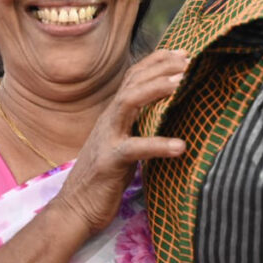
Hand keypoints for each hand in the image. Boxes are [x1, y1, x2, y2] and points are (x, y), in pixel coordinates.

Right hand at [54, 49, 188, 234]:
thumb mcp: (124, 145)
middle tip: (187, 60)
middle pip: (132, 82)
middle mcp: (108, 121)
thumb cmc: (104, 179)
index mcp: (113, 116)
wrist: (75, 209)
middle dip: (160, 67)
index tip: (182, 53)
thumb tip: (168, 116)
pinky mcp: (109, 162)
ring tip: (181, 84)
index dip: (156, 62)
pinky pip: (135, 149)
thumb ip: (138, 127)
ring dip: (155, 90)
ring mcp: (107, 139)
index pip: (133, 77)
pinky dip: (158, 145)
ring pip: (128, 102)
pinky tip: (180, 146)